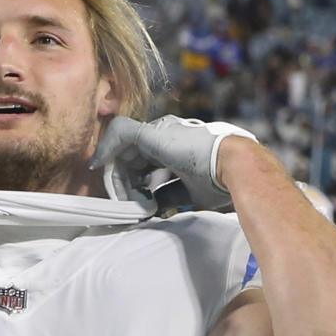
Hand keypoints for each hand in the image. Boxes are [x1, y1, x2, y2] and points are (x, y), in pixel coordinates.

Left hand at [91, 114, 257, 209]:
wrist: (235, 166)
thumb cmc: (221, 179)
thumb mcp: (189, 192)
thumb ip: (169, 194)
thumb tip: (154, 204)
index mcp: (175, 147)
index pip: (144, 162)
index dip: (133, 181)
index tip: (132, 200)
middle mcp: (165, 135)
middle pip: (130, 156)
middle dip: (123, 181)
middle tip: (125, 204)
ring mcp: (159, 131)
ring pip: (122, 148)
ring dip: (116, 174)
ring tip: (122, 198)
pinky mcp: (152, 133)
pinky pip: (119, 133)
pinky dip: (107, 149)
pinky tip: (100, 167)